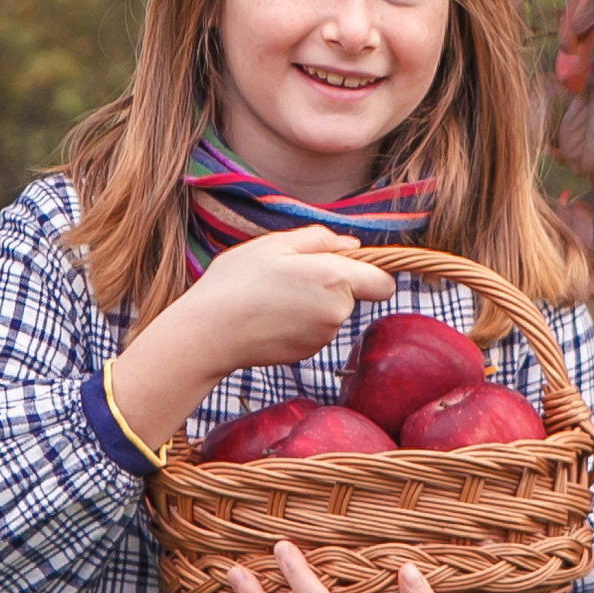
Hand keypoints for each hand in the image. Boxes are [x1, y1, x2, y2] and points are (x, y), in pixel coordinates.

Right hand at [104, 227, 394, 449]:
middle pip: (353, 294)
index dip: (371, 272)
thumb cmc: (238, 282)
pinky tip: (269, 316)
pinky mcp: (306, 353)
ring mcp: (322, 337)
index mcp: (335, 279)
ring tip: (273, 295)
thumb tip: (352, 245)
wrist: (209, 333)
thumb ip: (320, 239)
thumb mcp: (275, 244)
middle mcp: (337, 312)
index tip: (348, 265)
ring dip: (312, 302)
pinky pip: (314, 330)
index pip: (384, 283)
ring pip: (331, 312)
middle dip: (331, 284)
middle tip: (289, 273)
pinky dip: (299, 322)